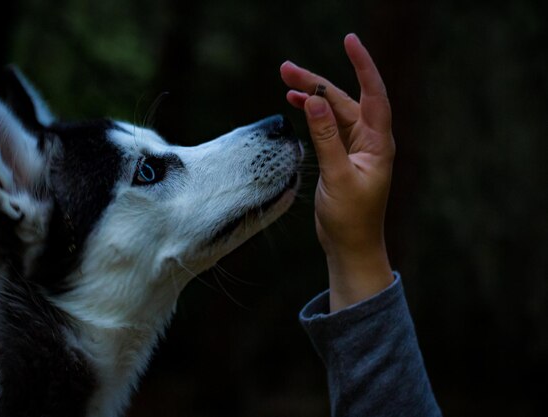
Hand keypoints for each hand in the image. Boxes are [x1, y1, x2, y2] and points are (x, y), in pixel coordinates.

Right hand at [280, 34, 394, 310]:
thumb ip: (326, 138)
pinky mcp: (341, 157)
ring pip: (332, 113)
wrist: (350, 246)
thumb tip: (316, 102)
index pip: (373, 94)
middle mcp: (369, 140)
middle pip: (344, 100)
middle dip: (317, 83)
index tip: (349, 42)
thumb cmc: (351, 218)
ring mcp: (354, 148)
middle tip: (286, 69)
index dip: (363, 66)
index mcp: (378, 143)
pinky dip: (312, 116)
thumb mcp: (337, 176)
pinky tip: (296, 105)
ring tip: (285, 82)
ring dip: (311, 98)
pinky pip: (327, 128)